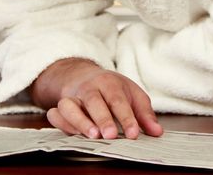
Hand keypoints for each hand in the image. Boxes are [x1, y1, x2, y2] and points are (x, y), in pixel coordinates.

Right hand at [30, 58, 163, 139]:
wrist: (82, 76)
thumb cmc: (111, 89)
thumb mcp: (132, 95)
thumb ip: (145, 114)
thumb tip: (157, 132)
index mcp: (109, 83)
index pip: (118, 100)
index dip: (127, 118)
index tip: (133, 134)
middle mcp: (89, 89)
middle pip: (94, 101)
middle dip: (103, 118)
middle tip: (111, 135)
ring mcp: (73, 97)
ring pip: (70, 106)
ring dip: (79, 121)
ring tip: (93, 135)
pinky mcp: (60, 107)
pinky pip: (55, 114)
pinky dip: (62, 123)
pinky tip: (74, 133)